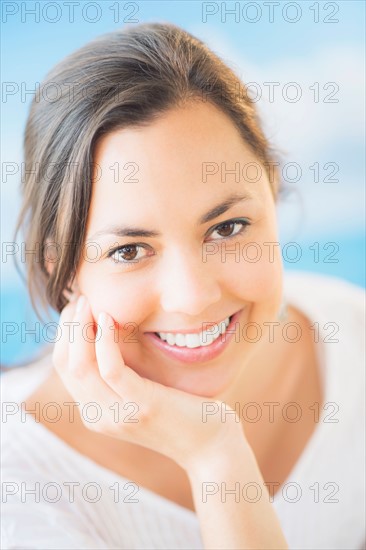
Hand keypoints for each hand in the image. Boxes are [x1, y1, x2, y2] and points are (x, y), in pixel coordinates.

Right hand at [52, 294, 242, 470]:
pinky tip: (107, 317)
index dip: (64, 333)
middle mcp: (99, 417)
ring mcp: (119, 414)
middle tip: (81, 298)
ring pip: (80, 366)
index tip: (77, 307)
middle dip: (68, 326)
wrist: (211, 446)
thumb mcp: (140, 392)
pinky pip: (111, 368)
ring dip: (80, 328)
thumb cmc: (181, 412)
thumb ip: (120, 374)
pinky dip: (104, 339)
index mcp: (95, 413)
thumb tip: (106, 334)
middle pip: (66, 364)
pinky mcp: (142, 405)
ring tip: (90, 302)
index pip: (64, 367)